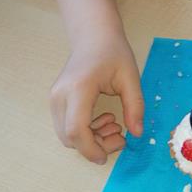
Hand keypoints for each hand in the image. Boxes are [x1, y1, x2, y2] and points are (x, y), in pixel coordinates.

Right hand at [50, 33, 143, 163]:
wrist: (94, 36)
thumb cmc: (113, 52)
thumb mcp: (130, 77)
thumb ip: (135, 105)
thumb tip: (137, 134)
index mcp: (79, 88)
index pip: (76, 130)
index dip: (91, 149)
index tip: (109, 155)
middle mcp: (60, 95)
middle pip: (69, 137)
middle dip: (95, 145)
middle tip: (120, 137)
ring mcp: (54, 98)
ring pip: (66, 135)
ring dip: (90, 139)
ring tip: (114, 124)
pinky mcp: (56, 101)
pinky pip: (66, 126)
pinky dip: (84, 131)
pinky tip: (104, 119)